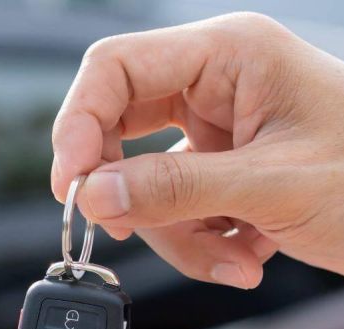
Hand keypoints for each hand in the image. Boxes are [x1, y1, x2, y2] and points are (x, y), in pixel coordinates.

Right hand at [51, 13, 343, 287]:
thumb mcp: (271, 186)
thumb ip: (175, 189)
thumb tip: (95, 194)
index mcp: (229, 56)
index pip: (115, 70)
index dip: (78, 126)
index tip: (72, 188)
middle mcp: (215, 86)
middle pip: (121, 133)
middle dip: (130, 194)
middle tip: (131, 231)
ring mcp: (216, 133)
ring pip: (146, 185)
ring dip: (178, 236)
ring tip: (233, 258)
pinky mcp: (221, 173)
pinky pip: (176, 211)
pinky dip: (200, 244)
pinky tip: (246, 253)